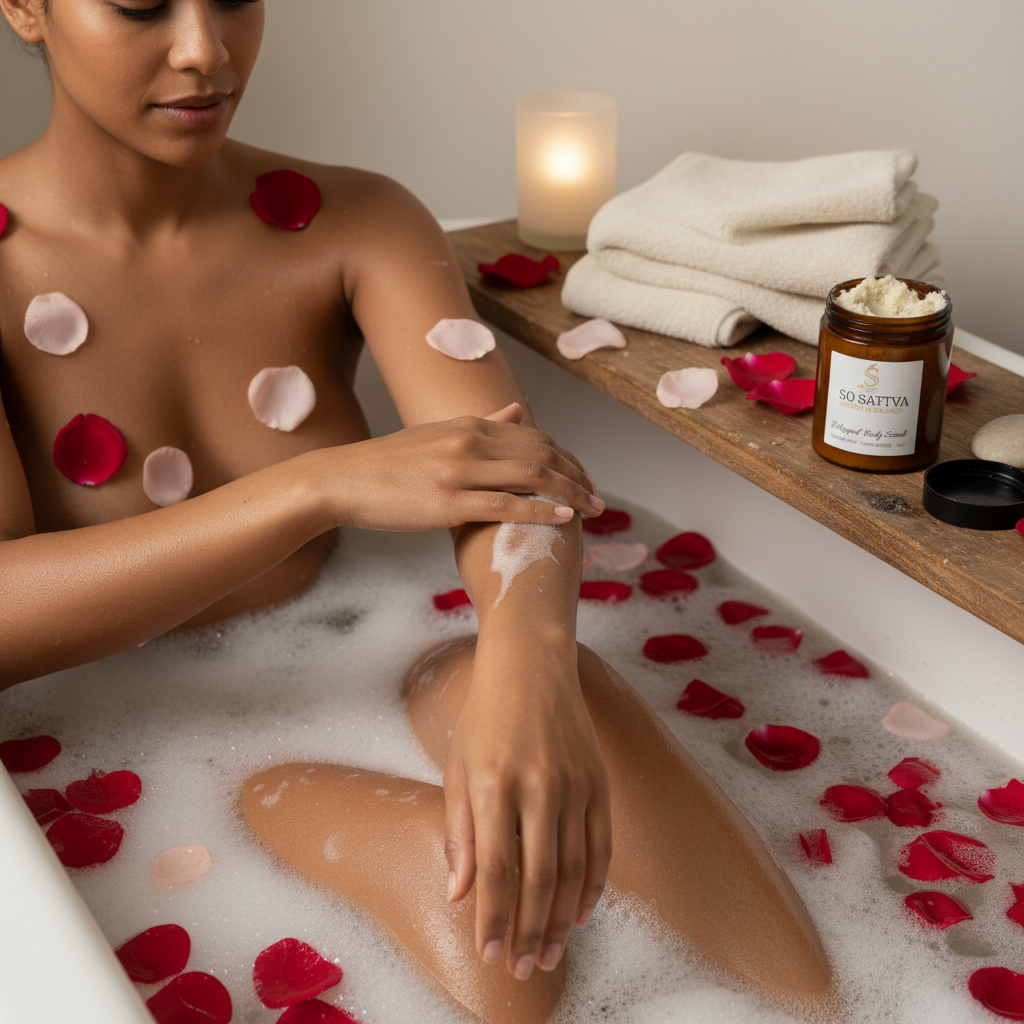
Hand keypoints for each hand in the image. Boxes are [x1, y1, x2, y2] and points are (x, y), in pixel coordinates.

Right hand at [321, 403, 603, 532]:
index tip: (584, 476)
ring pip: (532, 477)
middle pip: (542, 454)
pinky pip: (506, 505)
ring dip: (570, 492)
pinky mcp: (448, 502)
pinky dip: (541, 510)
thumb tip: (518, 412)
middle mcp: (470, 441)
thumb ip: (482, 425)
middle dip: (577, 475)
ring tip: (594, 508)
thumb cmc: (387, 464)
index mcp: (468, 425)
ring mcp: (460, 471)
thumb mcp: (438, 434)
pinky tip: (564, 518)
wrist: (342, 480)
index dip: (567, 456)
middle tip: (600, 496)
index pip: (534, 436)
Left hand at [442, 637, 611, 978]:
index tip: (489, 951)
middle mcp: (539, 785)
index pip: (495, 869)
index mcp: (494, 782)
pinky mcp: (599, 781)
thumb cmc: (485, 715)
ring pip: (573, 868)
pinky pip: (601, 845)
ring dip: (560, 919)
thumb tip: (460, 892)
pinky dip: (593, 884)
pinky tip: (580, 913)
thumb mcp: (457, 767)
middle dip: (528, 930)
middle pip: (538, 877)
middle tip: (522, 968)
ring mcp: (575, 783)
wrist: (532, 664)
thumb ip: (459, 832)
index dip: (492, 917)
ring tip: (549, 954)